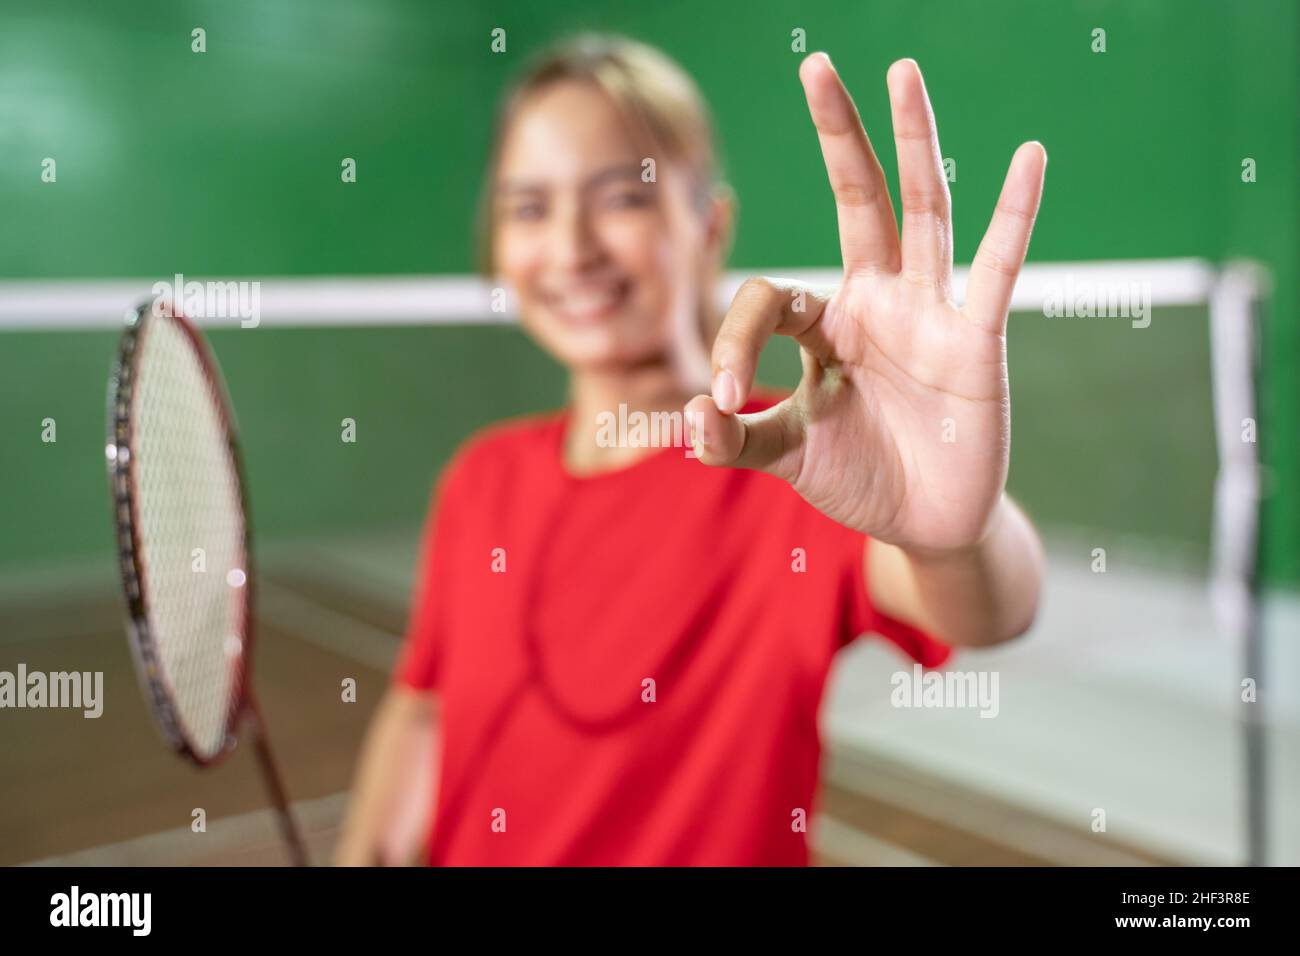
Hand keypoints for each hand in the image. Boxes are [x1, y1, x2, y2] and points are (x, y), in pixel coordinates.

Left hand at [687, 54, 1045, 553]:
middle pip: (856, 201)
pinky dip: (1014, 216)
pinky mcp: (975, 342)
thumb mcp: (787, 458)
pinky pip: (996, 270)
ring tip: (902, 71)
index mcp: (825, 326)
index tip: (720, 401)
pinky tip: (1029, 156)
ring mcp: (929, 314)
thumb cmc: (859, 477)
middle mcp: (877, 302)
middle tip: (815, 65)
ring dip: (912, 144)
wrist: (925, 524)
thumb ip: (737, 439)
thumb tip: (689, 418)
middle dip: (837, 137)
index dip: (733, 341)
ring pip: (921, 214)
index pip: (769, 299)